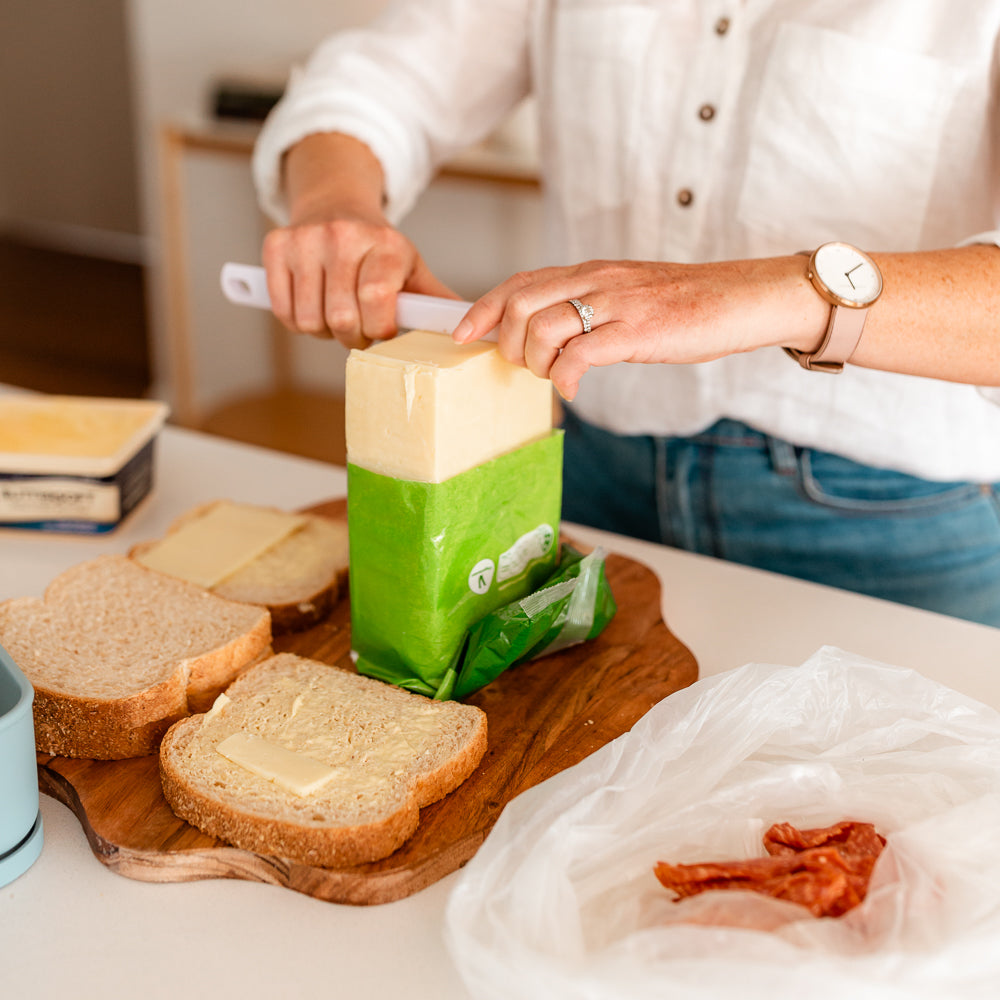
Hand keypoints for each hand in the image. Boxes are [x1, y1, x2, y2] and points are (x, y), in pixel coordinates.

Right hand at [261, 214, 456, 349]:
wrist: (336, 204)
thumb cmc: (378, 248)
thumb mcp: (411, 266)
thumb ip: (434, 300)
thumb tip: (471, 330)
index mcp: (384, 245)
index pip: (376, 300)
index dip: (378, 328)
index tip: (383, 329)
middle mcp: (343, 236)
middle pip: (341, 318)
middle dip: (352, 336)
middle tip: (359, 328)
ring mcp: (306, 239)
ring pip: (309, 320)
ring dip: (323, 331)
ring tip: (336, 314)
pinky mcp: (276, 245)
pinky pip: (283, 310)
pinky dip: (296, 321)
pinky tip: (313, 306)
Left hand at [452, 257, 825, 398]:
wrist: (741, 296)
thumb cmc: (686, 302)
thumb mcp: (626, 295)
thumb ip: (587, 306)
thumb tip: (549, 337)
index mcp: (589, 271)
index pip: (518, 282)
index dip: (481, 308)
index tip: (460, 333)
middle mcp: (595, 281)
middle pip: (519, 304)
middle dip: (505, 343)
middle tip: (520, 366)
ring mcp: (615, 304)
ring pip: (541, 328)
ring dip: (533, 362)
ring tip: (550, 376)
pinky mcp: (637, 331)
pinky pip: (579, 354)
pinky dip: (563, 378)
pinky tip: (571, 391)